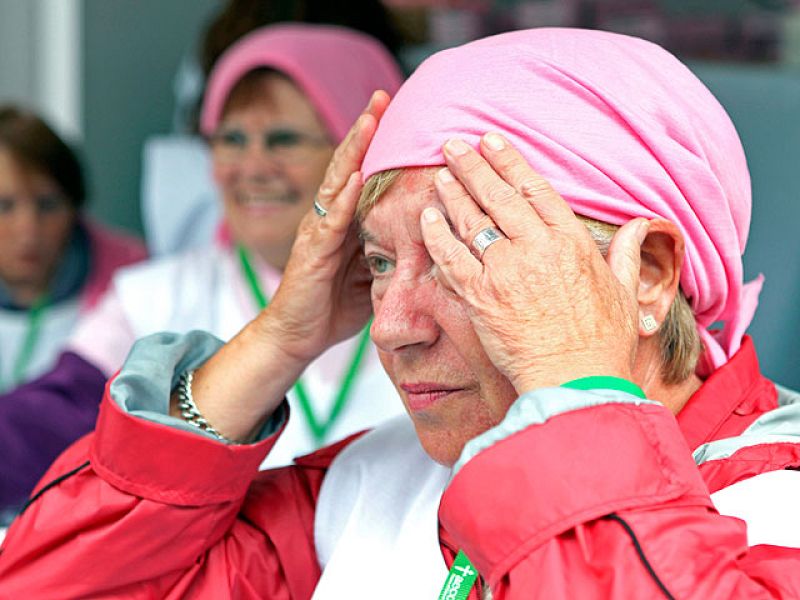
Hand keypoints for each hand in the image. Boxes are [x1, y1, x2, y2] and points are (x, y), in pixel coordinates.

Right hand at [259, 90, 390, 363]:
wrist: (297, 336)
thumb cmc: (334, 305)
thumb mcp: (371, 274)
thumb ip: (390, 252)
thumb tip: (429, 242)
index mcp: (346, 221)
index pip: (363, 173)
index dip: (378, 144)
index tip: (399, 113)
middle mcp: (329, 218)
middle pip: (348, 166)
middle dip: (365, 131)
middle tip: (383, 96)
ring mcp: (318, 232)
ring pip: (336, 183)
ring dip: (353, 151)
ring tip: (369, 120)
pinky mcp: (311, 253)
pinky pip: (329, 222)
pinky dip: (341, 198)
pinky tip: (352, 176)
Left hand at [420, 133, 648, 393]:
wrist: (575, 380)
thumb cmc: (601, 342)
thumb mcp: (624, 290)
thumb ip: (626, 251)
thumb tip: (640, 224)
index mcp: (570, 241)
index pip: (535, 187)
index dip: (509, 160)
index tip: (492, 141)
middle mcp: (535, 248)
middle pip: (498, 195)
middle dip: (473, 165)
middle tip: (453, 145)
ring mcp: (505, 271)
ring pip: (472, 221)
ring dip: (453, 193)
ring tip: (441, 173)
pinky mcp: (481, 296)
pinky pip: (452, 258)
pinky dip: (437, 236)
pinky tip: (427, 217)